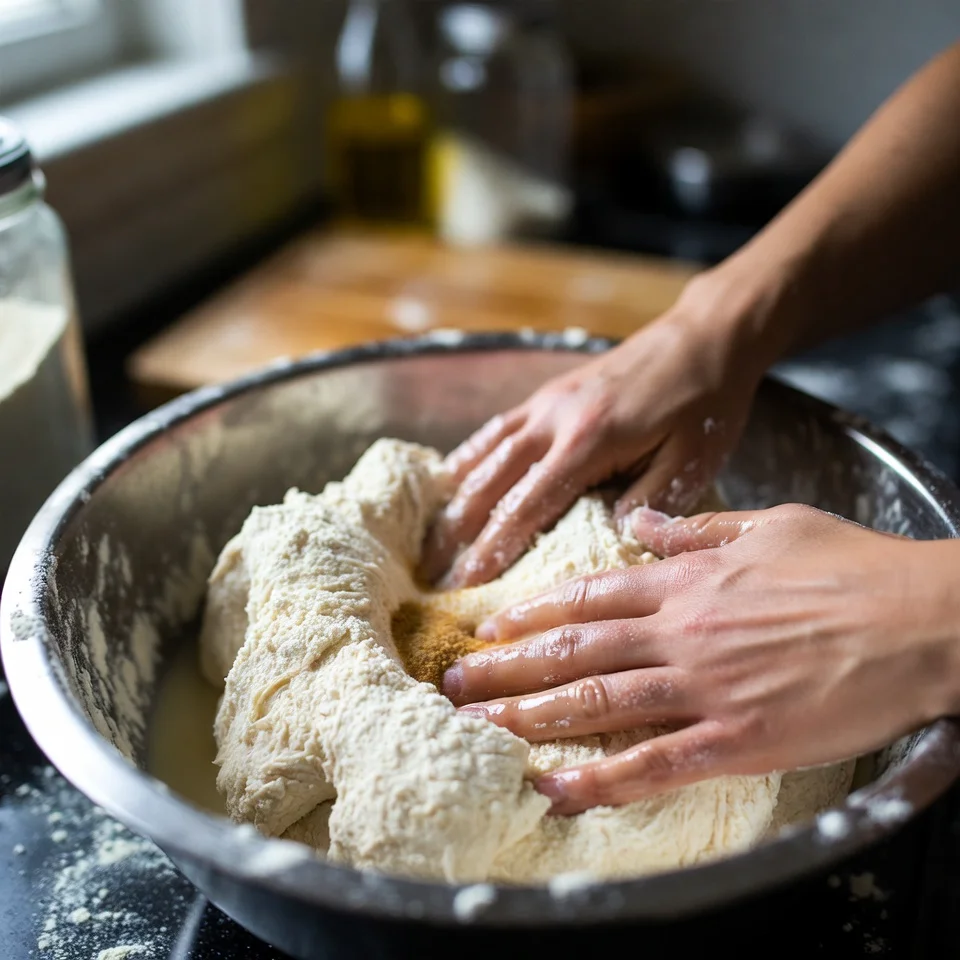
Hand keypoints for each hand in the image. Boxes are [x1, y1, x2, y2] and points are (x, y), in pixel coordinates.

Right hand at [421, 273, 774, 588]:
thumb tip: (606, 542)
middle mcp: (554, 420)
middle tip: (436, 577)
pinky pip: (495, 429)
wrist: (702, 338)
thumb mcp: (692, 460)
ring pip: (485, 456)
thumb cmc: (704, 403)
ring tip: (431, 542)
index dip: (494, 548)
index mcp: (589, 441)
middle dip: (460, 534)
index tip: (467, 584)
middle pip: (491, 483)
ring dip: (454, 502)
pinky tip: (449, 481)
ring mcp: (545, 402)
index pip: (528, 505)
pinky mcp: (547, 394)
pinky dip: (468, 457)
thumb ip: (648, 504)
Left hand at [442, 504, 959, 814]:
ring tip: (477, 725)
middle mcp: (680, 630)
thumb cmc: (851, 565)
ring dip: (529, 714)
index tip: (493, 623)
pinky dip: (599, 780)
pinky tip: (553, 789)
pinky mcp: (737, 739)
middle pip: (574, 646)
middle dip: (507, 664)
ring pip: (597, 699)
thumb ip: (696, 527)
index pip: (589, 593)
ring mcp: (704, 685)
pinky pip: (654, 763)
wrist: (920, 617)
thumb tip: (642, 517)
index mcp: (687, 579)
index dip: (534, 609)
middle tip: (454, 680)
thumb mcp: (769, 525)